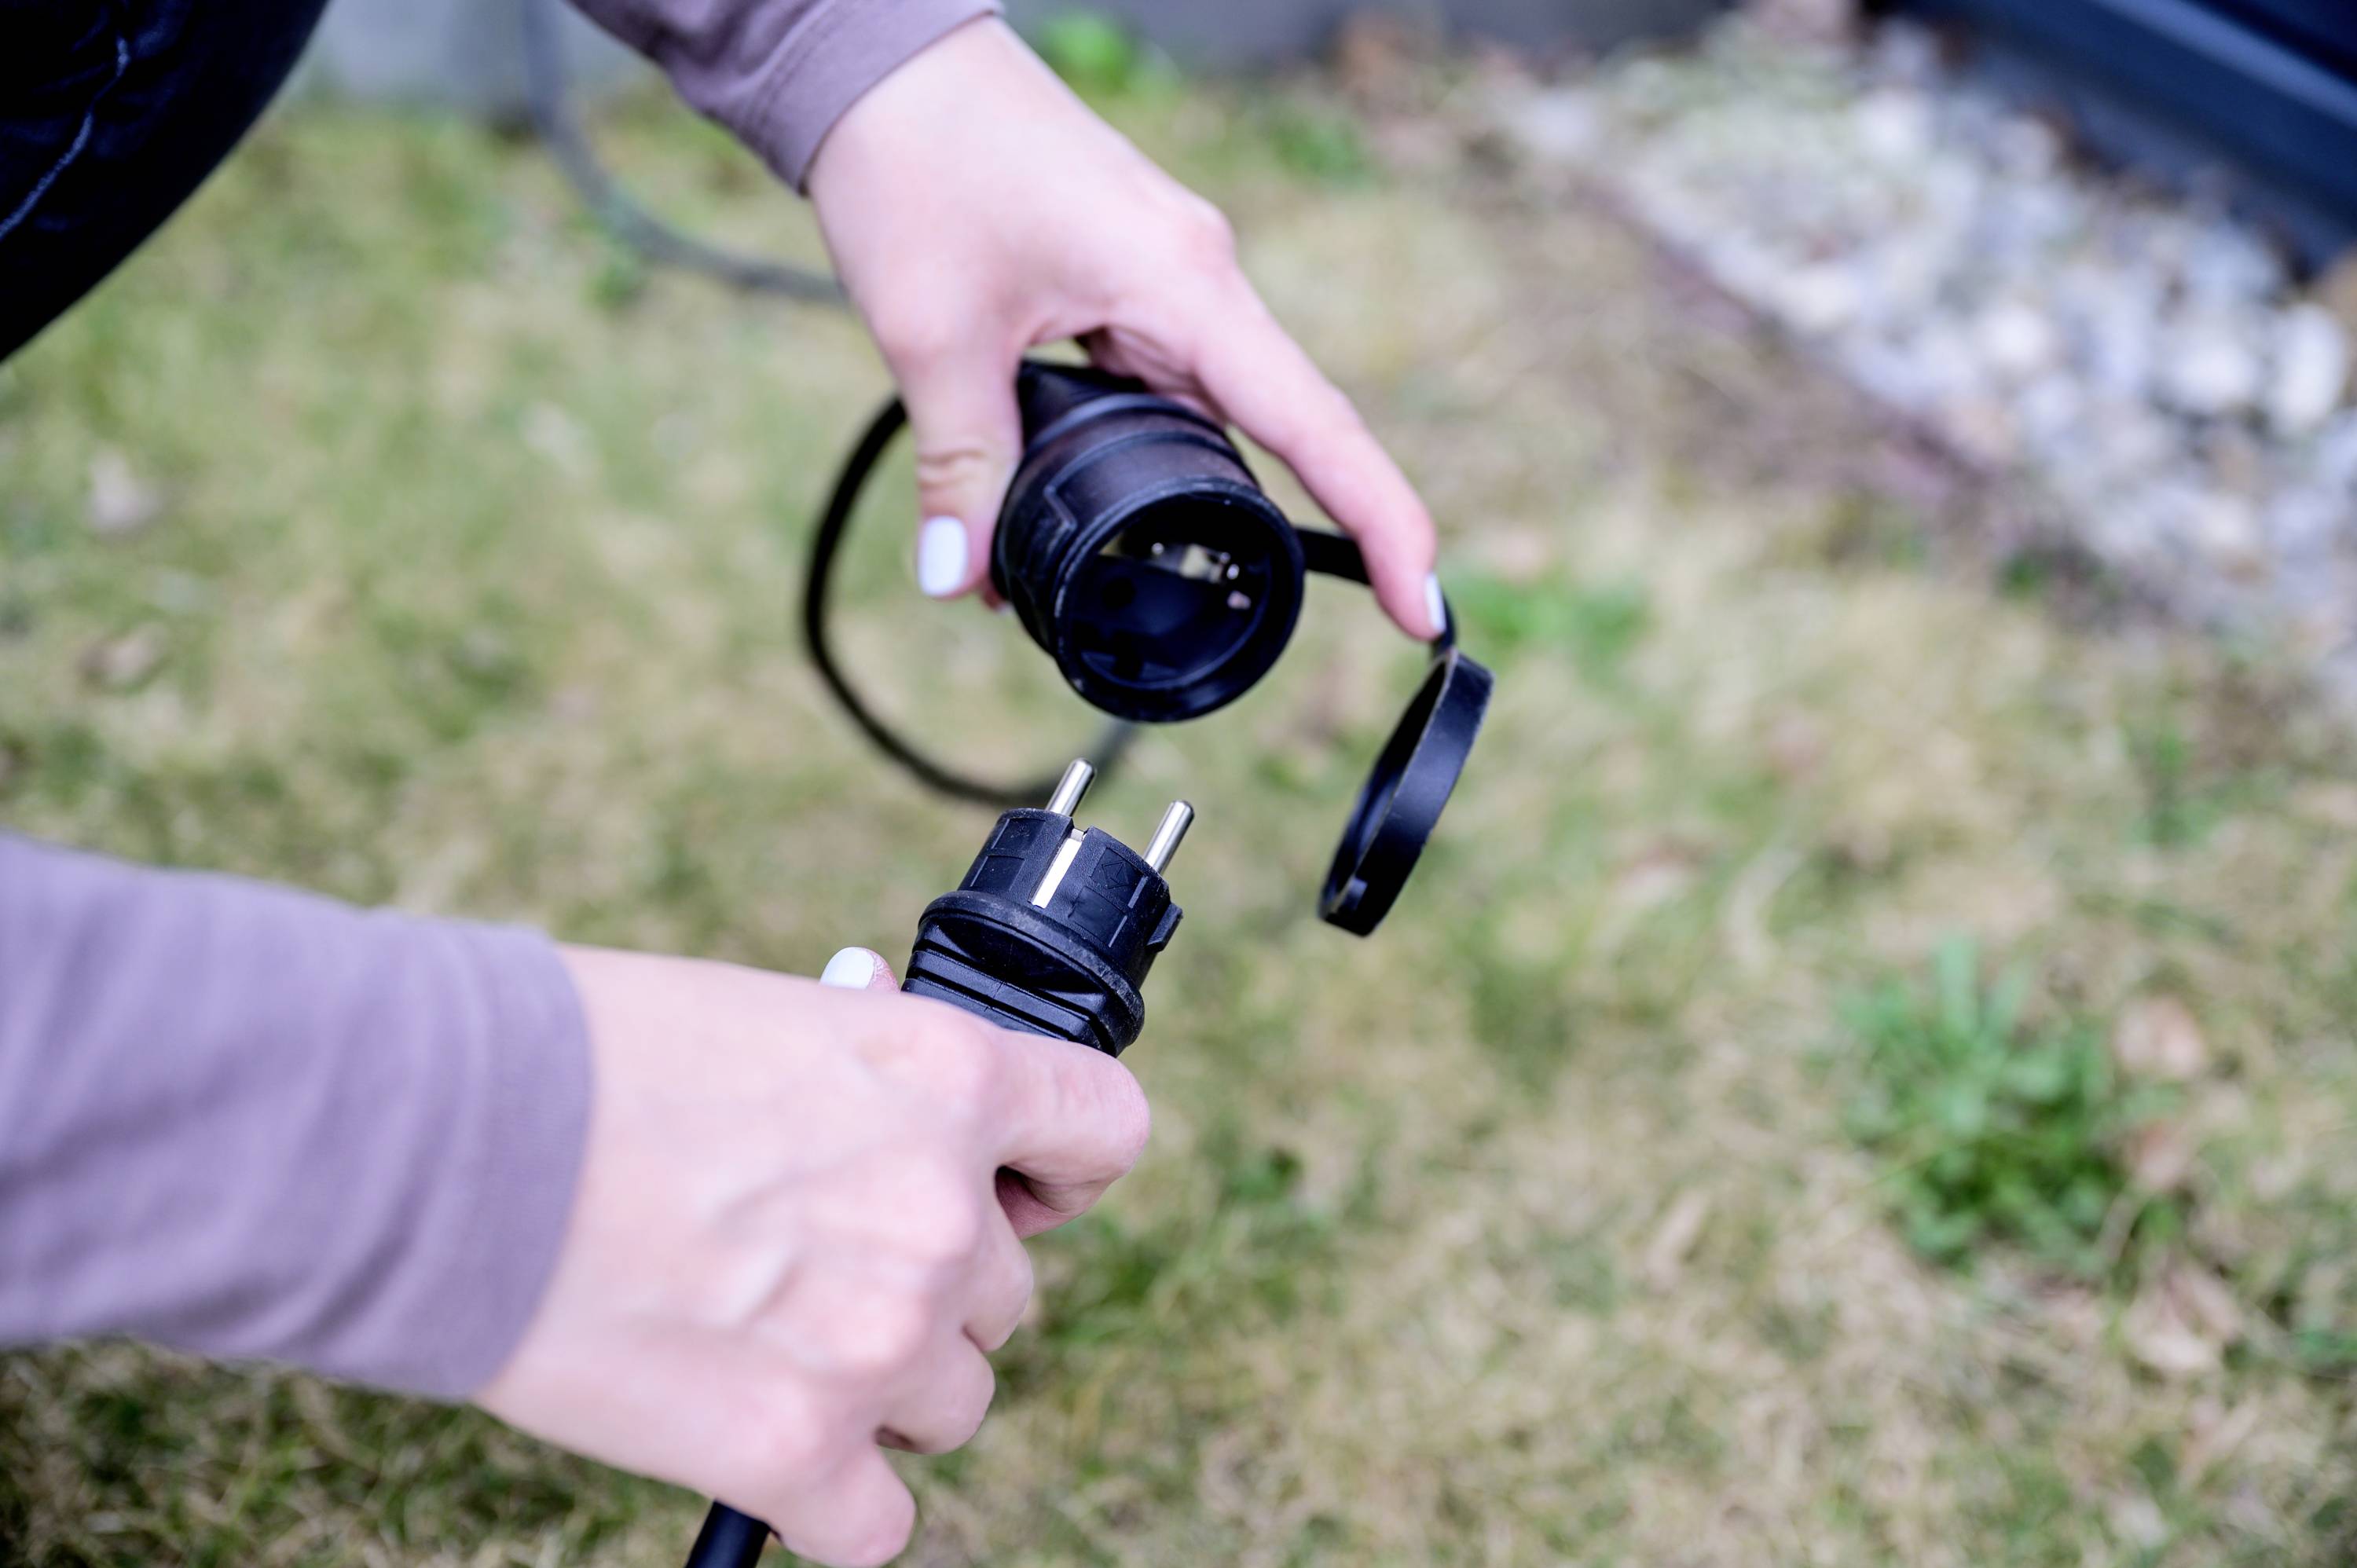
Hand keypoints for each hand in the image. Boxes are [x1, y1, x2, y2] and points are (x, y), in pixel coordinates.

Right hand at [475, 945, 1149, 1566]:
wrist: (447, 1139)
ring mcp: (880, 1339)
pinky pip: (877, 1522)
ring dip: (880, 1389)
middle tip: (813, 1265)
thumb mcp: (774, 1022)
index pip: (1108, 1132)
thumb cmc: (586, 1056)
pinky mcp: (797, 1452)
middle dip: (928, 1287)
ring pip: (951, 1405)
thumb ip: (872, 1087)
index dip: (1059, 1171)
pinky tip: (761, 1448)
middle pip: (1007, 1294)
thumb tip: (904, 1123)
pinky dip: (827, 1501)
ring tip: (764, 1341)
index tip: (1016, 1189)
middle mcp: (942, 1211)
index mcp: (950, 1076)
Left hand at [807, 18, 1444, 639]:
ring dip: (1182, 490)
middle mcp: (1201, 281)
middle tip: (1288, 626)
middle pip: (1280, 430)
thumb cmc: (916, 161)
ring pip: (1212, 413)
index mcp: (1185, 285)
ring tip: (1148, 571)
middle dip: (1278, 529)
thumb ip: (963, 467)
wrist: (879, 56)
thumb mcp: (931, 336)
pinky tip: (1090, 492)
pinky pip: (1165, 383)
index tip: (1424, 609)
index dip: (1381, 521)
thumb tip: (963, 584)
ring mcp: (1171, 279)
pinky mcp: (1131, 280)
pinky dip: (1138, 445)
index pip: (1316, 426)